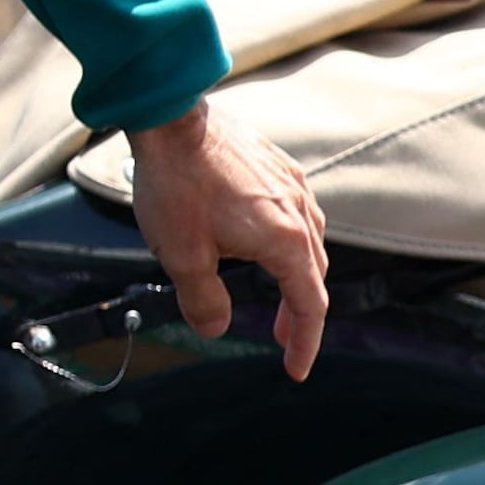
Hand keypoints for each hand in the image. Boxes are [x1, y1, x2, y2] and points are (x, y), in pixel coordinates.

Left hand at [125, 100, 328, 381]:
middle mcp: (299, 210)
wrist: (170, 116)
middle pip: (313, 273)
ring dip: (295, 273)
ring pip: (308, 240)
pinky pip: (295, 211)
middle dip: (300, 311)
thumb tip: (216, 328)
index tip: (295, 368)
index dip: (305, 342)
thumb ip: (204, 299)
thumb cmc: (175, 184)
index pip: (310, 304)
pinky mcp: (276, 164)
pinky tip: (262, 240)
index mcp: (284, 239)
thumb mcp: (181, 255)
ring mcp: (291, 183)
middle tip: (281, 337)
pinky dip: (288, 238)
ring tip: (275, 292)